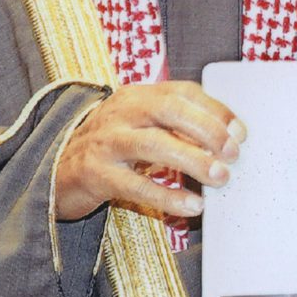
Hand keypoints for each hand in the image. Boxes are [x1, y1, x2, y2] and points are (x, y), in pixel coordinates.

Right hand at [52, 82, 241, 220]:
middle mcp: (120, 113)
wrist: (55, 171)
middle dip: (206, 130)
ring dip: (191, 160)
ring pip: (153, 145)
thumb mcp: (139, 125)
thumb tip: (226, 141)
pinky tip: (192, 204)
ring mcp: (106, 142)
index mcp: (136, 96)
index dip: (214, 109)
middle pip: (168, 111)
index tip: (240, 131)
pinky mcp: (96, 175)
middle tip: (233, 153)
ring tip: (220, 177)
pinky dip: (167, 195)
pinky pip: (136, 186)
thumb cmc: (110, 148)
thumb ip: (174, 126)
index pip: (181, 92)